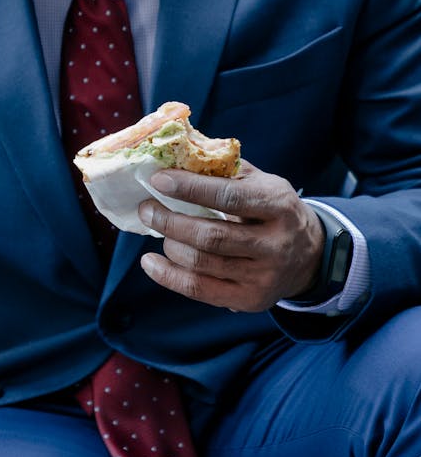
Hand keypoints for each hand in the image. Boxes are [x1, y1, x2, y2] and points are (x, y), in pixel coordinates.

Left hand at [137, 160, 324, 312]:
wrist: (310, 256)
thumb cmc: (273, 210)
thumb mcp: (262, 182)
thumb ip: (226, 170)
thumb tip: (178, 156)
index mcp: (279, 206)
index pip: (229, 196)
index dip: (190, 188)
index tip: (159, 180)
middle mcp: (275, 245)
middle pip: (212, 236)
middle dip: (170, 220)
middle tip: (146, 208)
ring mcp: (264, 277)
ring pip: (203, 264)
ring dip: (169, 244)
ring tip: (155, 227)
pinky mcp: (251, 300)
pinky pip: (201, 291)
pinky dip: (169, 276)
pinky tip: (151, 262)